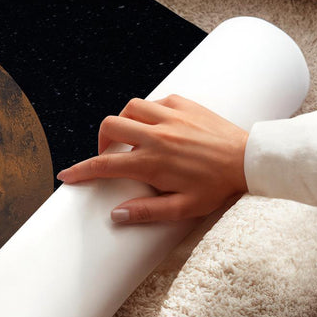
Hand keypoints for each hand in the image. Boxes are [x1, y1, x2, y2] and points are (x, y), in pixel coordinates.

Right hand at [56, 94, 247, 223]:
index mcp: (152, 162)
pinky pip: (155, 101)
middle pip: (110, 127)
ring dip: (124, 122)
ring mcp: (170, 117)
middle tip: (109, 155)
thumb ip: (147, 212)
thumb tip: (116, 215)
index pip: (104, 165)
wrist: (249, 160)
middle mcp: (156, 135)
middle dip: (101, 141)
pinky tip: (157, 125)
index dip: (80, 171)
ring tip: (132, 137)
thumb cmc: (218, 187)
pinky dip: (149, 112)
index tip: (67, 175)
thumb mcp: (184, 208)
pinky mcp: (184, 104)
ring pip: (130, 108)